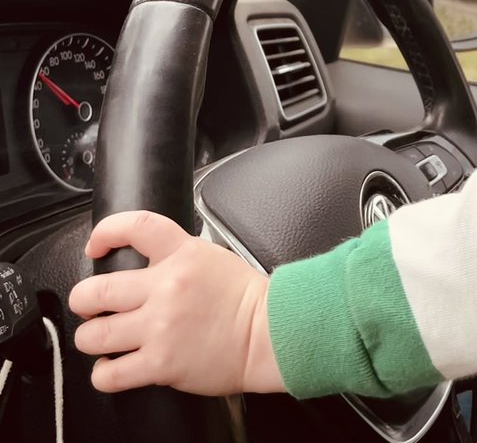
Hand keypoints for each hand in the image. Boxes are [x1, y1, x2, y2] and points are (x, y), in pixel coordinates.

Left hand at [69, 211, 283, 395]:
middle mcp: (166, 288)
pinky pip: (110, 374)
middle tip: (89, 305)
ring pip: (94, 334)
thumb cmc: (244, 298)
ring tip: (99, 338)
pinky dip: (103, 373)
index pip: (134, 227)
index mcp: (181, 254)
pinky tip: (111, 368)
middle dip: (84, 300)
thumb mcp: (210, 256)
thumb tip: (147, 260)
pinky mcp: (161, 364)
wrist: (268, 333)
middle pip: (96, 290)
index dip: (105, 232)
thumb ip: (175, 255)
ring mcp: (160, 327)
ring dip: (90, 337)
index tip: (96, 246)